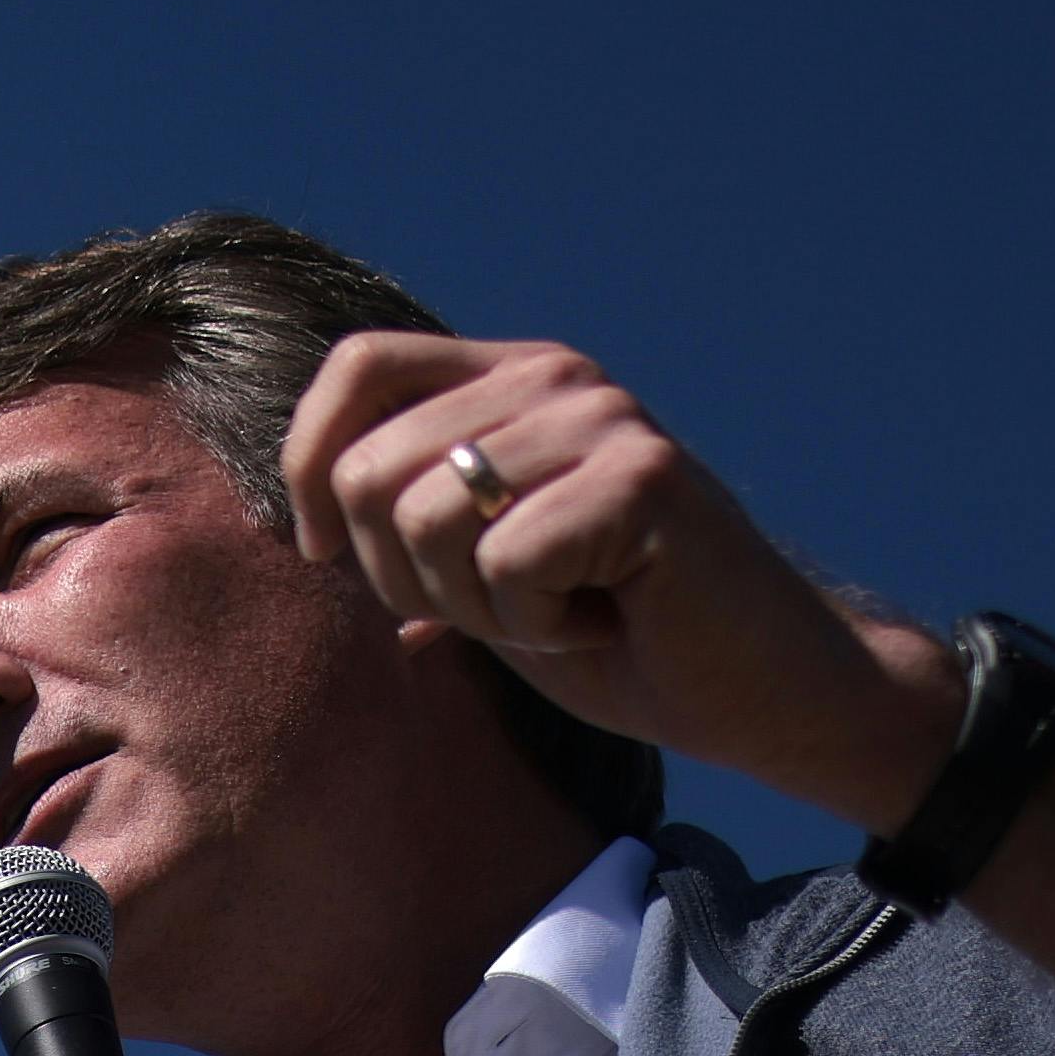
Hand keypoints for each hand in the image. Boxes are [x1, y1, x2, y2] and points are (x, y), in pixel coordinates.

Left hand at [279, 332, 960, 833]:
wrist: (751, 687)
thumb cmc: (617, 634)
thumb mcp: (480, 570)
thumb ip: (408, 524)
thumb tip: (304, 521)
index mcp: (508, 380)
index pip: (359, 368)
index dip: (311, 468)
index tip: (330, 553)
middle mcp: (555, 376)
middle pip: (372, 470)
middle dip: (402, 577)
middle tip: (497, 607)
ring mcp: (602, 419)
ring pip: (427, 519)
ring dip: (476, 606)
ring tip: (557, 609)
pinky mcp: (642, 478)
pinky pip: (507, 562)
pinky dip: (539, 624)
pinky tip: (605, 619)